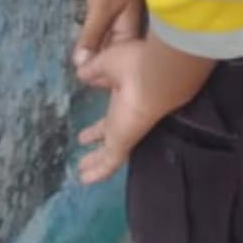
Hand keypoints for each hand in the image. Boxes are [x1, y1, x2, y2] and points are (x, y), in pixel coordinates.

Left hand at [74, 0, 144, 70]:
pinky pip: (109, 40)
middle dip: (95, 63)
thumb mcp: (100, 8)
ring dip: (96, 53)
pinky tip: (89, 40)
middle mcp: (131, 39)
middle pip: (112, 60)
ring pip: (109, 50)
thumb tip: (80, 64)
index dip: (94, 71)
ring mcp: (127, 30)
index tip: (78, 69)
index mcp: (129, 39)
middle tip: (76, 59)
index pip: (111, 65)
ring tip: (81, 53)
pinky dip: (99, 42)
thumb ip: (91, 35)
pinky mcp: (121, 23)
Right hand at [75, 40, 170, 184]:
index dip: (103, 98)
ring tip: (83, 166)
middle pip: (110, 126)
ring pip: (110, 148)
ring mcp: (126, 130)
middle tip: (85, 137)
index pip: (112, 98)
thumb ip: (95, 69)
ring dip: (96, 158)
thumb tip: (82, 72)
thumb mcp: (108, 62)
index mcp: (126, 89)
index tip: (93, 102)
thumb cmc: (136, 64)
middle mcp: (127, 111)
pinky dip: (96, 172)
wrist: (159, 79)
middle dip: (98, 132)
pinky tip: (84, 180)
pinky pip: (108, 163)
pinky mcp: (123, 145)